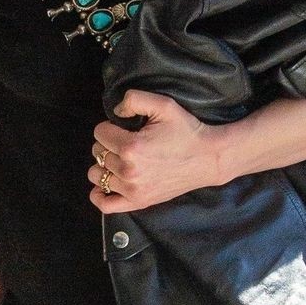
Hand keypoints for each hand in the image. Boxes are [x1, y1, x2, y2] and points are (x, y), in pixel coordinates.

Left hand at [90, 89, 227, 211]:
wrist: (209, 158)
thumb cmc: (187, 131)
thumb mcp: (164, 105)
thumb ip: (134, 99)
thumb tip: (115, 112)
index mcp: (131, 147)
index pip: (100, 133)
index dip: (110, 126)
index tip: (125, 128)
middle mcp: (129, 171)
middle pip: (97, 153)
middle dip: (108, 144)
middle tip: (127, 142)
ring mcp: (133, 190)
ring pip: (97, 176)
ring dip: (104, 166)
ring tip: (121, 160)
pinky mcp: (139, 201)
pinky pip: (106, 205)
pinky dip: (99, 195)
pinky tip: (105, 185)